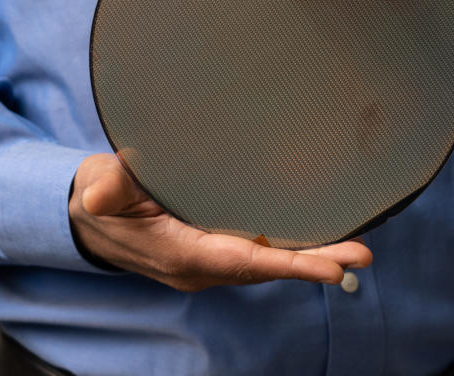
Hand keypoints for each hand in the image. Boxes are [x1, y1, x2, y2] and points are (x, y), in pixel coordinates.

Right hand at [69, 152, 372, 291]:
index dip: (287, 265)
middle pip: (266, 267)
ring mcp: (210, 262)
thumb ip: (105, 188)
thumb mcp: (99, 186)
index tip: (330, 268)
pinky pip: (259, 254)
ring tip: (357, 250)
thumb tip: (96, 193)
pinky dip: (291, 250)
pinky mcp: (213, 250)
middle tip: (362, 255)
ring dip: (311, 258)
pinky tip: (320, 240)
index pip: (241, 262)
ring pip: (267, 262)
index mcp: (180, 254)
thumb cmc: (100, 197)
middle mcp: (201, 267)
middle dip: (315, 263)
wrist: (91, 220)